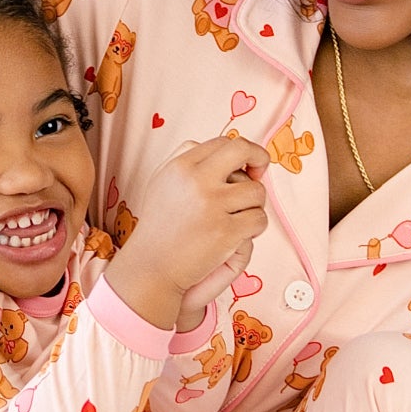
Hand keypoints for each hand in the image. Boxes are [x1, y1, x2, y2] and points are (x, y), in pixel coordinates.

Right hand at [107, 136, 268, 327]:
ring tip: (241, 218)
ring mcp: (211, 205)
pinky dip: (255, 228)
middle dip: (260, 158)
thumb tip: (219, 149)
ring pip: (257, 191)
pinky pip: (259, 219)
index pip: (223, 142)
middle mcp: (196, 180)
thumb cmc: (159, 229)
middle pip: (242, 150)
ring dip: (255, 205)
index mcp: (180, 166)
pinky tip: (240, 236)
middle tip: (260, 174)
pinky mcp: (224, 231)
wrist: (150, 268)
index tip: (245, 167)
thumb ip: (186, 161)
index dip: (241, 152)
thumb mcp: (162, 184)